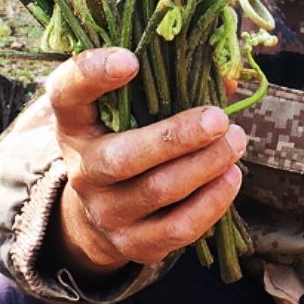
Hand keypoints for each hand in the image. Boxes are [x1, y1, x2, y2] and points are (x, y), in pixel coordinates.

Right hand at [47, 48, 247, 278]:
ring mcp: (106, 212)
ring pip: (157, 191)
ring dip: (205, 165)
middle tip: (219, 119)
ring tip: (236, 141)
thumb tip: (227, 76)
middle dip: (175, 137)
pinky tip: (232, 177)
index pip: (67, 95)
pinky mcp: (133, 244)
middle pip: (122, 157)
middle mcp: (83, 170)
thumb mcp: (133, 115)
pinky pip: (177, 228)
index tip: (130, 60)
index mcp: (76, 125)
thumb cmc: (130, 144)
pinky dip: (211, 202)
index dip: (91, 75)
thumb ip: (170, 89)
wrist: (105, 216)